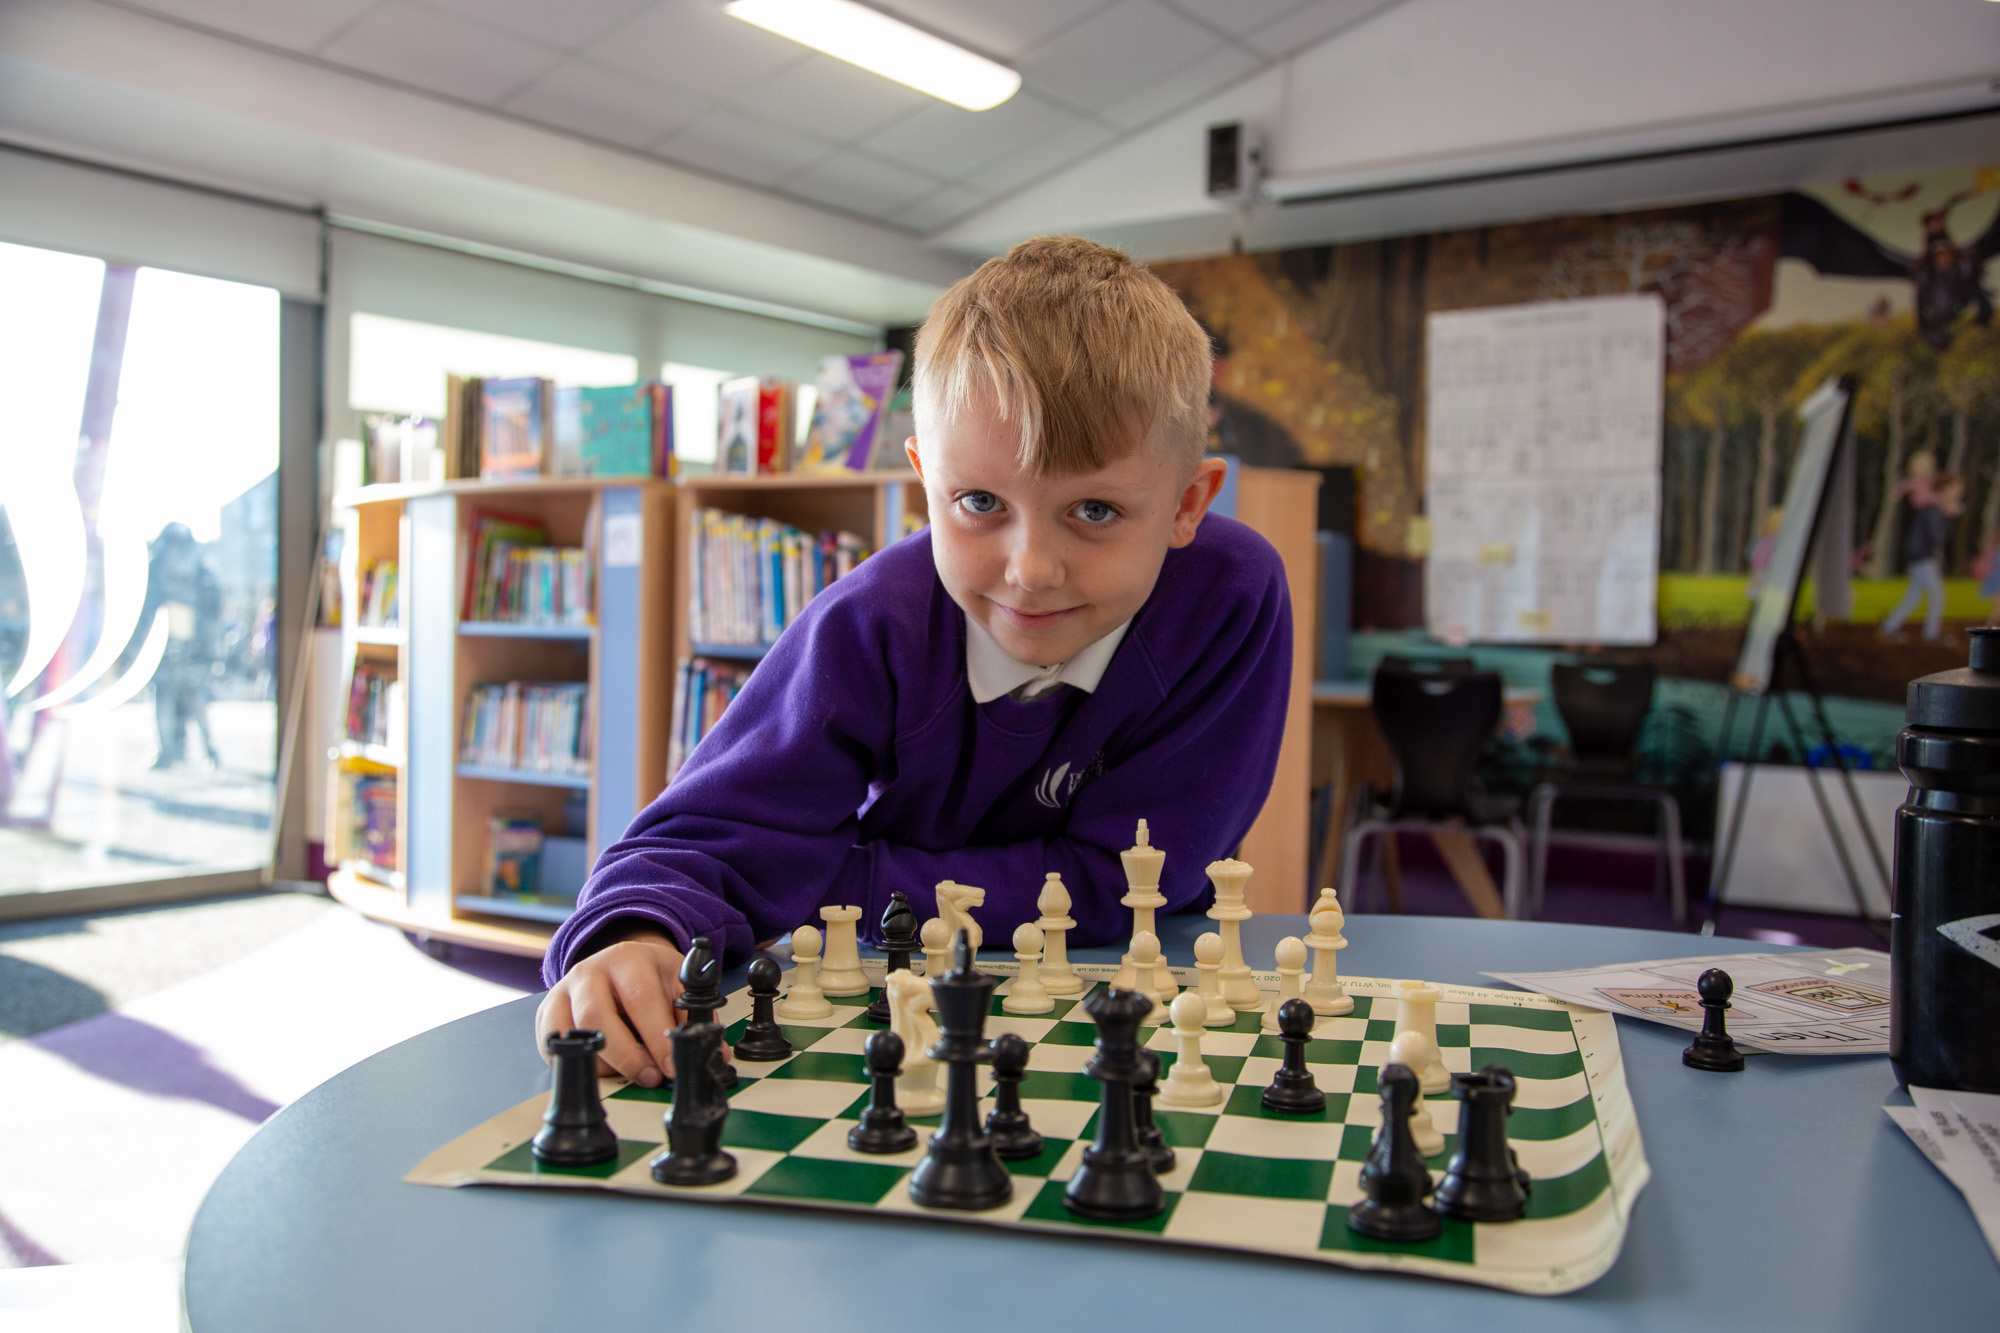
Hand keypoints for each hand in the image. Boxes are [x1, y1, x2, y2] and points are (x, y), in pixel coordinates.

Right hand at [536, 928, 683, 1086]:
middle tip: (650, 1076)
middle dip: (626, 1055)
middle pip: (596, 1015)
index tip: (671, 1065)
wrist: (619, 962)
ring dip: (604, 1063)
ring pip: (571, 1032)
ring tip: (630, 1075)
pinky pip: (552, 1045)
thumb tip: (717, 1055)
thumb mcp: (676, 985)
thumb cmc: (650, 977)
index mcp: (628, 958)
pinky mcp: (548, 1014)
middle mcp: (590, 971)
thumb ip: (695, 1018)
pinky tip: (603, 1070)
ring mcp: (563, 992)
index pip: (641, 998)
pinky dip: (576, 1063)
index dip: (656, 1037)